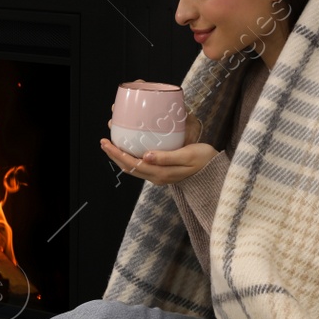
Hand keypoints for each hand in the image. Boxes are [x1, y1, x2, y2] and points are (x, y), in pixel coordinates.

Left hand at [100, 113, 216, 185]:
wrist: (215, 172)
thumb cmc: (204, 160)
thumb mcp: (187, 155)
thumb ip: (166, 157)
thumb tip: (145, 156)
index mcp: (161, 173)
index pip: (132, 164)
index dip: (117, 154)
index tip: (106, 142)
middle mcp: (157, 177)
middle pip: (129, 167)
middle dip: (114, 155)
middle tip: (103, 141)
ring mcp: (158, 176)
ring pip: (133, 168)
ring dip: (120, 157)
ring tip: (111, 144)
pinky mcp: (161, 172)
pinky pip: (140, 166)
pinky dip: (130, 157)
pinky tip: (128, 149)